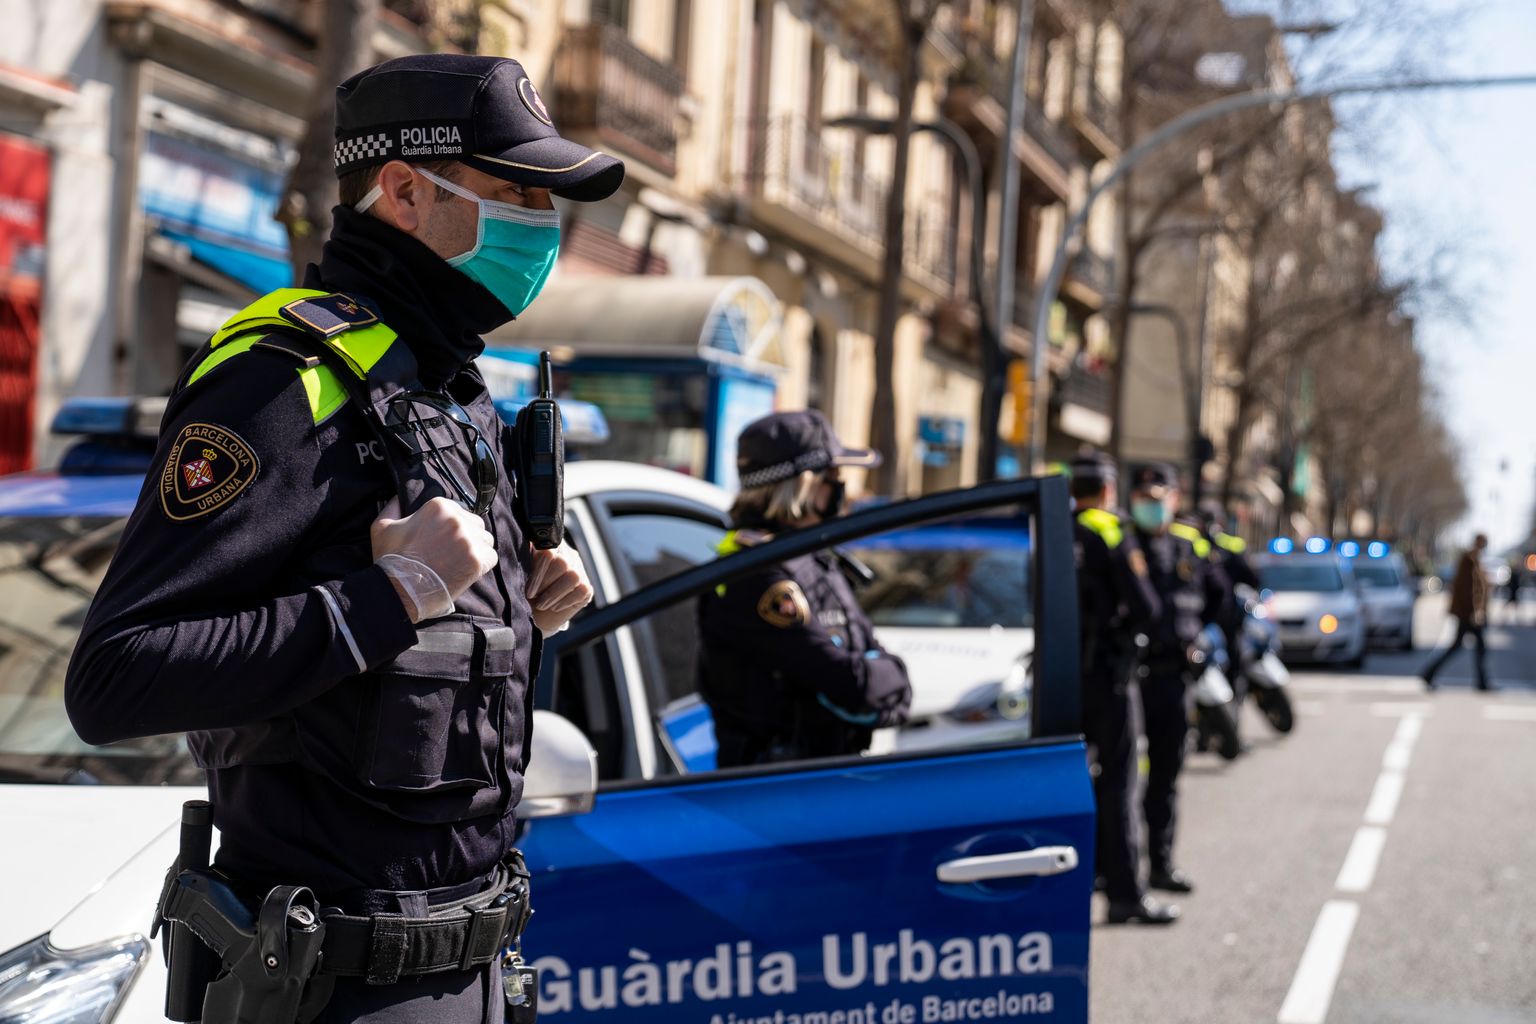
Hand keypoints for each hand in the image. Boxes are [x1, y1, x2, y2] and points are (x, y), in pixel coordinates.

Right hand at [371, 497, 496, 621]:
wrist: (398, 591)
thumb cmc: (390, 560)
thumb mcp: (382, 527)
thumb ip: (393, 507)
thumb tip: (398, 497)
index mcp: (438, 506)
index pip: (460, 511)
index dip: (453, 528)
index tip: (444, 541)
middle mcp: (457, 519)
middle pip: (476, 524)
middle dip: (467, 537)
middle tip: (452, 554)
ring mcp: (468, 539)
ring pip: (486, 540)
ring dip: (476, 551)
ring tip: (459, 563)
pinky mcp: (477, 559)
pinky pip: (491, 557)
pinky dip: (482, 565)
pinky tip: (466, 571)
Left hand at [526, 544, 592, 634]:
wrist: (533, 616)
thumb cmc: (522, 594)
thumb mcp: (518, 576)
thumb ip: (520, 563)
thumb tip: (513, 553)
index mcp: (547, 547)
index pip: (548, 550)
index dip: (539, 570)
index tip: (528, 590)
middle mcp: (566, 554)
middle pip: (562, 563)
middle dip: (545, 584)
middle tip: (534, 597)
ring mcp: (579, 570)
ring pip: (573, 576)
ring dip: (554, 594)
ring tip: (542, 604)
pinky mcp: (586, 587)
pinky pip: (582, 589)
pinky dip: (566, 601)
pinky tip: (555, 607)